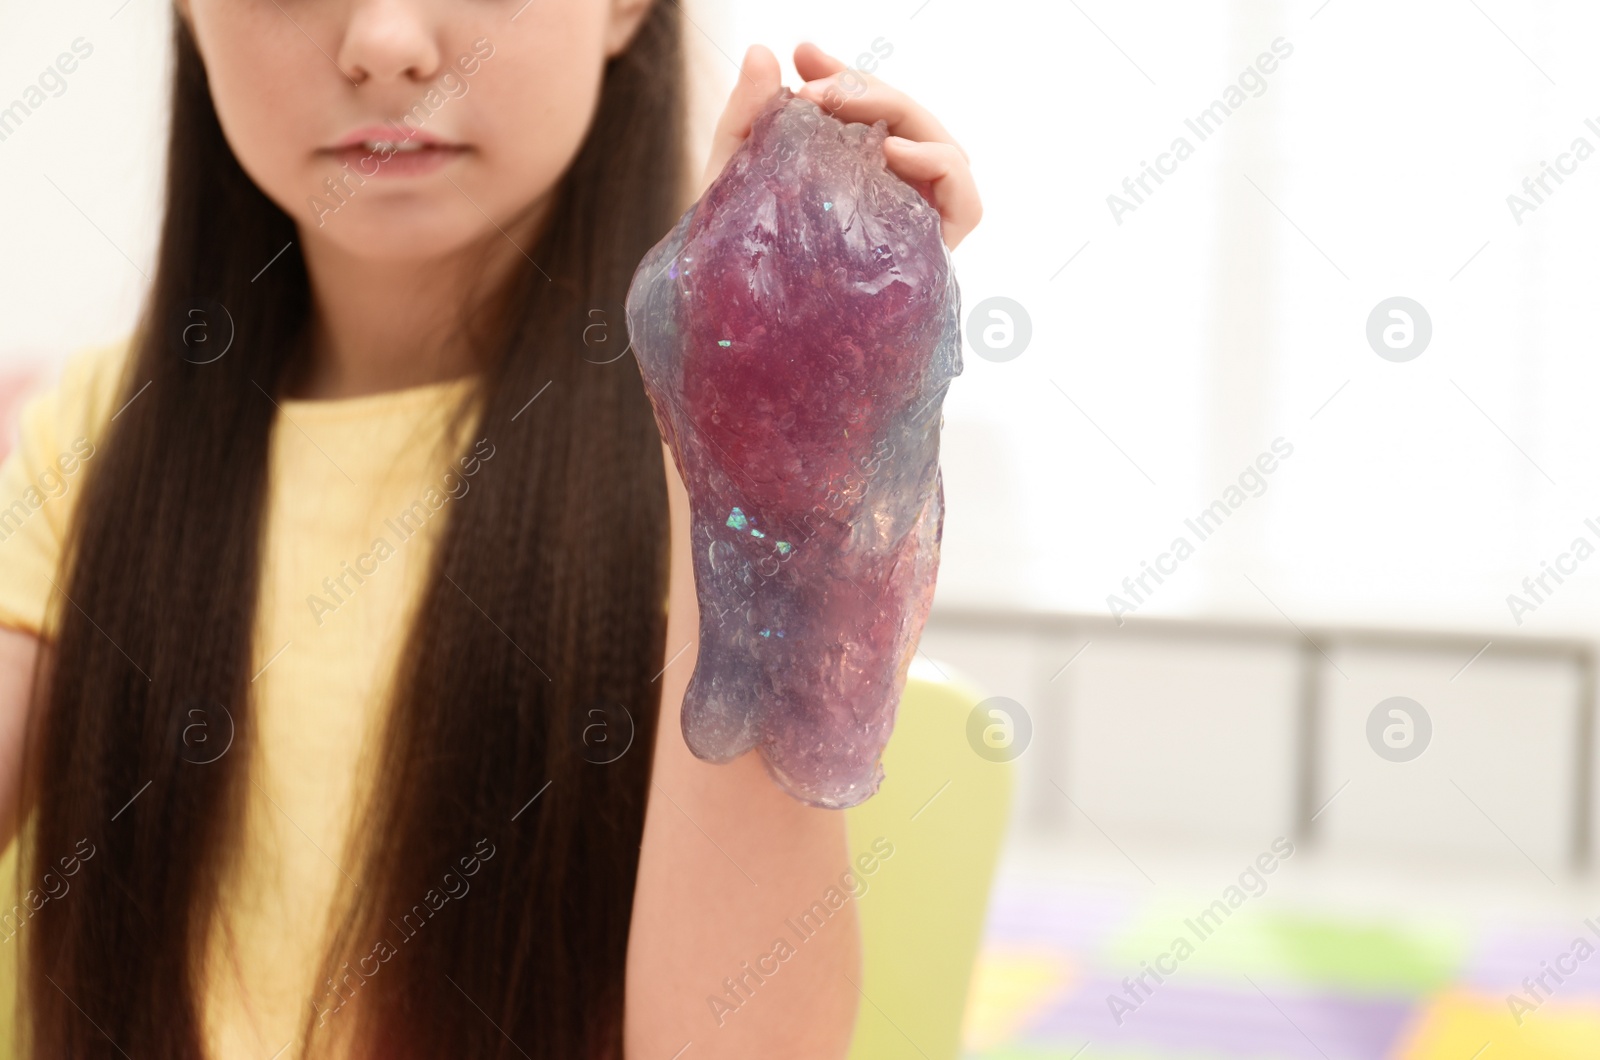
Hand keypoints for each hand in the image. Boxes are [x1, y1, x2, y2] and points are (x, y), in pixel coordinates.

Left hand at [699, 43, 981, 250]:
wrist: (737, 338)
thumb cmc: (734, 268)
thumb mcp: (732, 182)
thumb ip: (745, 119)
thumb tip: (763, 52)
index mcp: (851, 180)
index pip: (868, 114)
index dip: (846, 76)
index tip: (803, 54)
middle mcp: (890, 201)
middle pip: (907, 123)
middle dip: (865, 87)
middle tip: (813, 85)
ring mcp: (915, 227)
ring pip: (944, 148)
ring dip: (902, 112)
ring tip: (849, 108)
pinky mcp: (934, 258)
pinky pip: (965, 201)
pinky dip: (940, 164)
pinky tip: (892, 150)